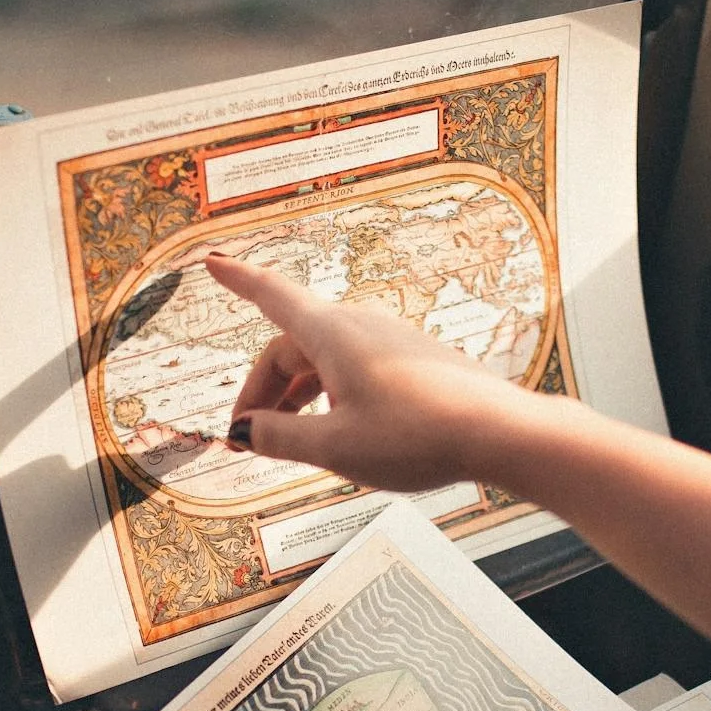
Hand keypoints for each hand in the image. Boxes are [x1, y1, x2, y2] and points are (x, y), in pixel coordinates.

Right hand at [206, 253, 548, 491]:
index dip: (238, 281)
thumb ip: (281, 439)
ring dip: (296, 397)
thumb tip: (246, 432)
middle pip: (291, 348)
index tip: (212, 263)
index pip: (272, 297)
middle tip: (246, 438)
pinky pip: (354, 369)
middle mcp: (358, 327)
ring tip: (286, 440)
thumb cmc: (416, 436)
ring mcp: (389, 341)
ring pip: (324, 361)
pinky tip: (338, 432)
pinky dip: (330, 395)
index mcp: (331, 335)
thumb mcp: (334, 447)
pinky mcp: (412, 359)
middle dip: (262, 391)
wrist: (498, 432)